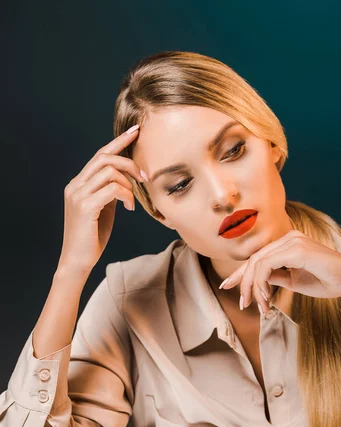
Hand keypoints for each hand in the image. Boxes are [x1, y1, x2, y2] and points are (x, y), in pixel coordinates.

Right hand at [57, 125, 147, 276]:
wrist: (77, 261)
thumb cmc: (91, 238)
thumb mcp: (103, 210)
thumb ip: (109, 193)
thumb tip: (125, 181)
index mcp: (78, 184)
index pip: (99, 155)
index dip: (118, 141)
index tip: (135, 131)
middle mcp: (75, 186)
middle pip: (104, 158)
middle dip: (129, 162)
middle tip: (145, 176)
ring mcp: (78, 195)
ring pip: (109, 172)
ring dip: (129, 183)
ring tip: (134, 199)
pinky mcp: (85, 207)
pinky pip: (112, 189)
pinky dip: (126, 195)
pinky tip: (130, 207)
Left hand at [219, 229, 340, 310]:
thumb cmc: (326, 282)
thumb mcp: (293, 280)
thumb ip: (275, 276)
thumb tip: (257, 280)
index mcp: (288, 243)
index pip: (258, 257)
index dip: (241, 273)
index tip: (227, 287)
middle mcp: (289, 237)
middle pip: (254, 259)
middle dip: (243, 283)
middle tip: (242, 303)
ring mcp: (292, 241)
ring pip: (257, 263)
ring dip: (253, 287)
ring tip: (259, 306)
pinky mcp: (296, 249)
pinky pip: (267, 265)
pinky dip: (261, 282)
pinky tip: (265, 296)